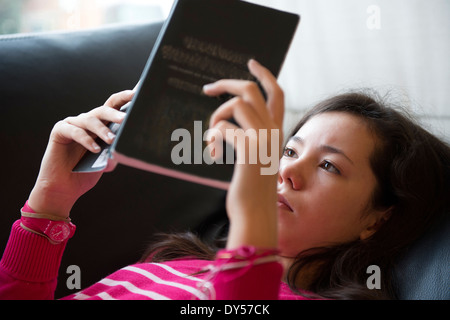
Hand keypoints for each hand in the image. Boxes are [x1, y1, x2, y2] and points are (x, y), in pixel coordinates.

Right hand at [27, 90, 133, 217]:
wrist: (65, 188)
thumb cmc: (87, 173)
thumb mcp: (108, 160)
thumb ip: (117, 149)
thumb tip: (131, 142)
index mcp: (100, 124)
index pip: (114, 106)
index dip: (124, 98)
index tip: (137, 94)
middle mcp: (87, 120)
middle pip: (103, 109)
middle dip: (115, 113)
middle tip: (126, 119)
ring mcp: (73, 124)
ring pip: (90, 120)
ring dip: (102, 130)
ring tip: (112, 139)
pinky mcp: (60, 131)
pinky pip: (74, 131)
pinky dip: (86, 140)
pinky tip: (95, 149)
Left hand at [203, 59, 283, 248]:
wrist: (256, 214)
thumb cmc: (252, 189)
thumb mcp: (257, 159)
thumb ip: (252, 139)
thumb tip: (231, 125)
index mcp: (276, 131)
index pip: (277, 93)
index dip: (264, 74)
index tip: (250, 62)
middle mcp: (272, 131)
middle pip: (251, 89)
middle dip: (226, 84)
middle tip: (207, 89)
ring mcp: (262, 139)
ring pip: (235, 105)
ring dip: (215, 118)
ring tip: (211, 137)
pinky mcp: (249, 150)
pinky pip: (223, 128)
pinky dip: (212, 138)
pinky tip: (212, 153)